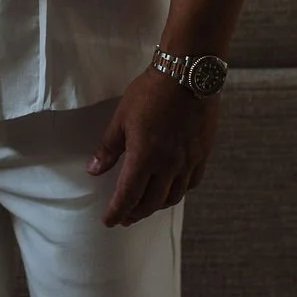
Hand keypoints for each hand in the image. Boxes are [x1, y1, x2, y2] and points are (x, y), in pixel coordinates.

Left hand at [87, 67, 219, 227]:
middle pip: (151, 203)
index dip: (117, 212)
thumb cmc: (150, 92)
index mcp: (144, 158)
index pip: (128, 196)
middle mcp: (168, 166)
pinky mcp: (203, 153)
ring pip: (173, 196)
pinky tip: (173, 187)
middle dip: (135, 213)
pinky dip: (179, 190)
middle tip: (125, 217)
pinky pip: (192, 183)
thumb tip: (94, 170)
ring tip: (146, 205)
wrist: (188, 74)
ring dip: (157, 206)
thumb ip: (109, 148)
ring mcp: (188, 161)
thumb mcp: (121, 117)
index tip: (109, 221)